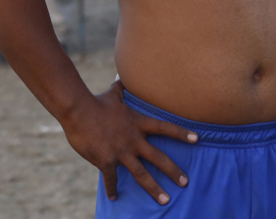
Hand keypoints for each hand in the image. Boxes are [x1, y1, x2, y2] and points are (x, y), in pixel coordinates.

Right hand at [63, 81, 196, 204]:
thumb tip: (122, 75)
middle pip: (158, 158)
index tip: (197, 139)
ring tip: (165, 200)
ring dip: (154, 189)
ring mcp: (121, 152)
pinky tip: (114, 198)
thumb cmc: (95, 102)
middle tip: (185, 183)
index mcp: (138, 124)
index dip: (181, 133)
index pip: (165, 128)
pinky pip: (112, 179)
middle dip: (173, 171)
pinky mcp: (106, 161)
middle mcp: (133, 140)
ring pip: (142, 174)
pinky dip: (112, 189)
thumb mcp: (113, 94)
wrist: (78, 111)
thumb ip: (121, 88)